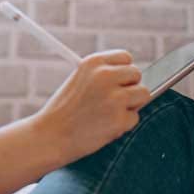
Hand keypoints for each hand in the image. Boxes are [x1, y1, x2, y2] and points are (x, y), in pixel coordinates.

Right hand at [32, 49, 151, 163]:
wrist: (50, 136)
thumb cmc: (63, 111)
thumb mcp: (79, 80)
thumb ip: (103, 76)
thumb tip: (132, 79)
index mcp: (93, 62)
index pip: (125, 57)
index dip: (123, 71)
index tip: (118, 81)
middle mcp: (105, 76)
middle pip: (136, 75)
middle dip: (129, 88)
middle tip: (113, 101)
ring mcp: (114, 97)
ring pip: (143, 95)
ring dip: (130, 106)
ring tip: (108, 113)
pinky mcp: (120, 119)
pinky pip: (134, 118)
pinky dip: (123, 125)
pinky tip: (104, 126)